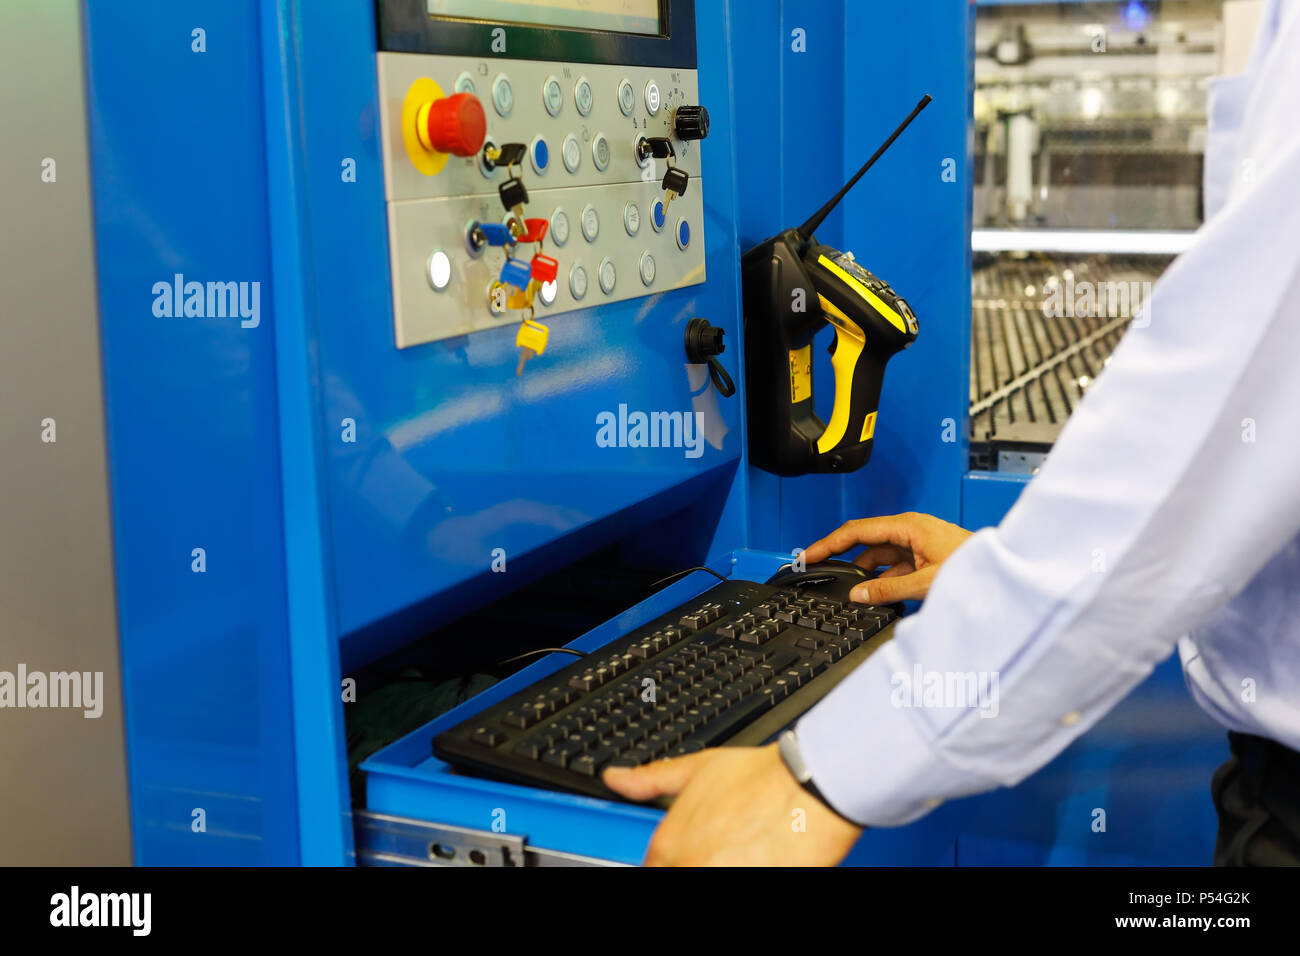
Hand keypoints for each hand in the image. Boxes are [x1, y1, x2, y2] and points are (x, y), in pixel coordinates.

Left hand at [602, 744, 861, 865]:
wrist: (807, 786)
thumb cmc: (760, 777)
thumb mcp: (696, 768)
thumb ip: (650, 779)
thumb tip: (614, 777)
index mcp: (668, 843)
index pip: (653, 868)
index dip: (672, 862)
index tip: (694, 854)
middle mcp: (687, 867)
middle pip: (676, 877)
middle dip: (696, 866)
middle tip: (724, 852)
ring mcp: (716, 878)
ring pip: (704, 880)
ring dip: (720, 868)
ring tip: (742, 854)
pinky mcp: (749, 886)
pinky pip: (737, 887)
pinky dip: (744, 872)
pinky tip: (756, 860)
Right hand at [802, 512, 972, 603]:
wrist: (1006, 576)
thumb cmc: (976, 568)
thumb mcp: (926, 583)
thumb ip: (888, 589)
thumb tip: (858, 594)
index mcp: (907, 527)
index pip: (856, 531)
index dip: (828, 544)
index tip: (808, 555)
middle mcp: (910, 531)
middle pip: (864, 542)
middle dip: (840, 557)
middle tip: (817, 570)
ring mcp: (918, 544)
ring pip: (879, 557)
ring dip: (864, 573)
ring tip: (846, 590)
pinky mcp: (925, 558)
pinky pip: (895, 567)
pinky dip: (882, 579)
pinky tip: (875, 594)